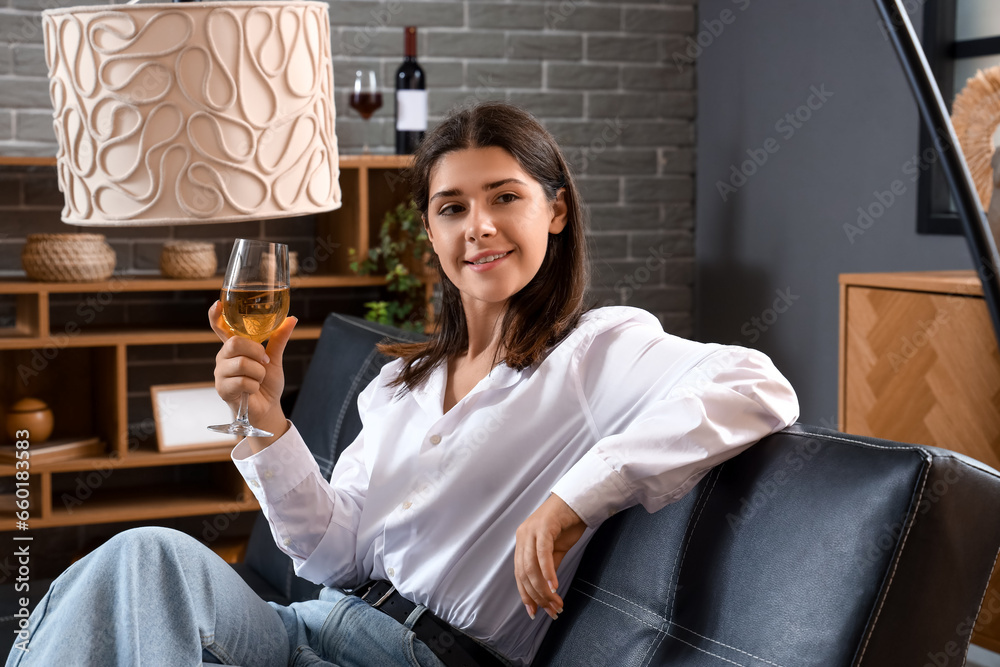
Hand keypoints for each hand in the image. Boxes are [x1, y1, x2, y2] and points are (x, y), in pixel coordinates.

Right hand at [209, 300, 296, 427]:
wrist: (268, 408)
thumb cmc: (267, 384)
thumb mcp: (275, 358)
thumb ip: (279, 339)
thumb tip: (292, 319)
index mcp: (234, 347)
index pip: (219, 328)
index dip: (215, 316)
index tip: (217, 304)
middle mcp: (223, 357)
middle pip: (235, 343)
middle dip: (257, 353)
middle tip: (264, 363)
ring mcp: (220, 373)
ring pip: (241, 364)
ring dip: (258, 373)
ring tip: (258, 380)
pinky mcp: (222, 389)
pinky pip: (242, 381)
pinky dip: (254, 386)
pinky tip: (252, 390)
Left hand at [514, 493, 586, 620]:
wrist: (577, 501)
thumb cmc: (566, 524)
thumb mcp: (555, 550)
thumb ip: (548, 568)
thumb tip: (546, 591)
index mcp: (522, 542)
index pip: (520, 574)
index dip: (526, 595)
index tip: (535, 612)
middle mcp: (522, 537)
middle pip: (524, 574)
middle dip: (537, 596)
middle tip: (551, 610)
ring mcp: (531, 531)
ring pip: (532, 567)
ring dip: (543, 589)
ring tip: (555, 602)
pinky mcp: (543, 527)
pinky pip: (543, 555)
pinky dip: (548, 573)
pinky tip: (555, 586)